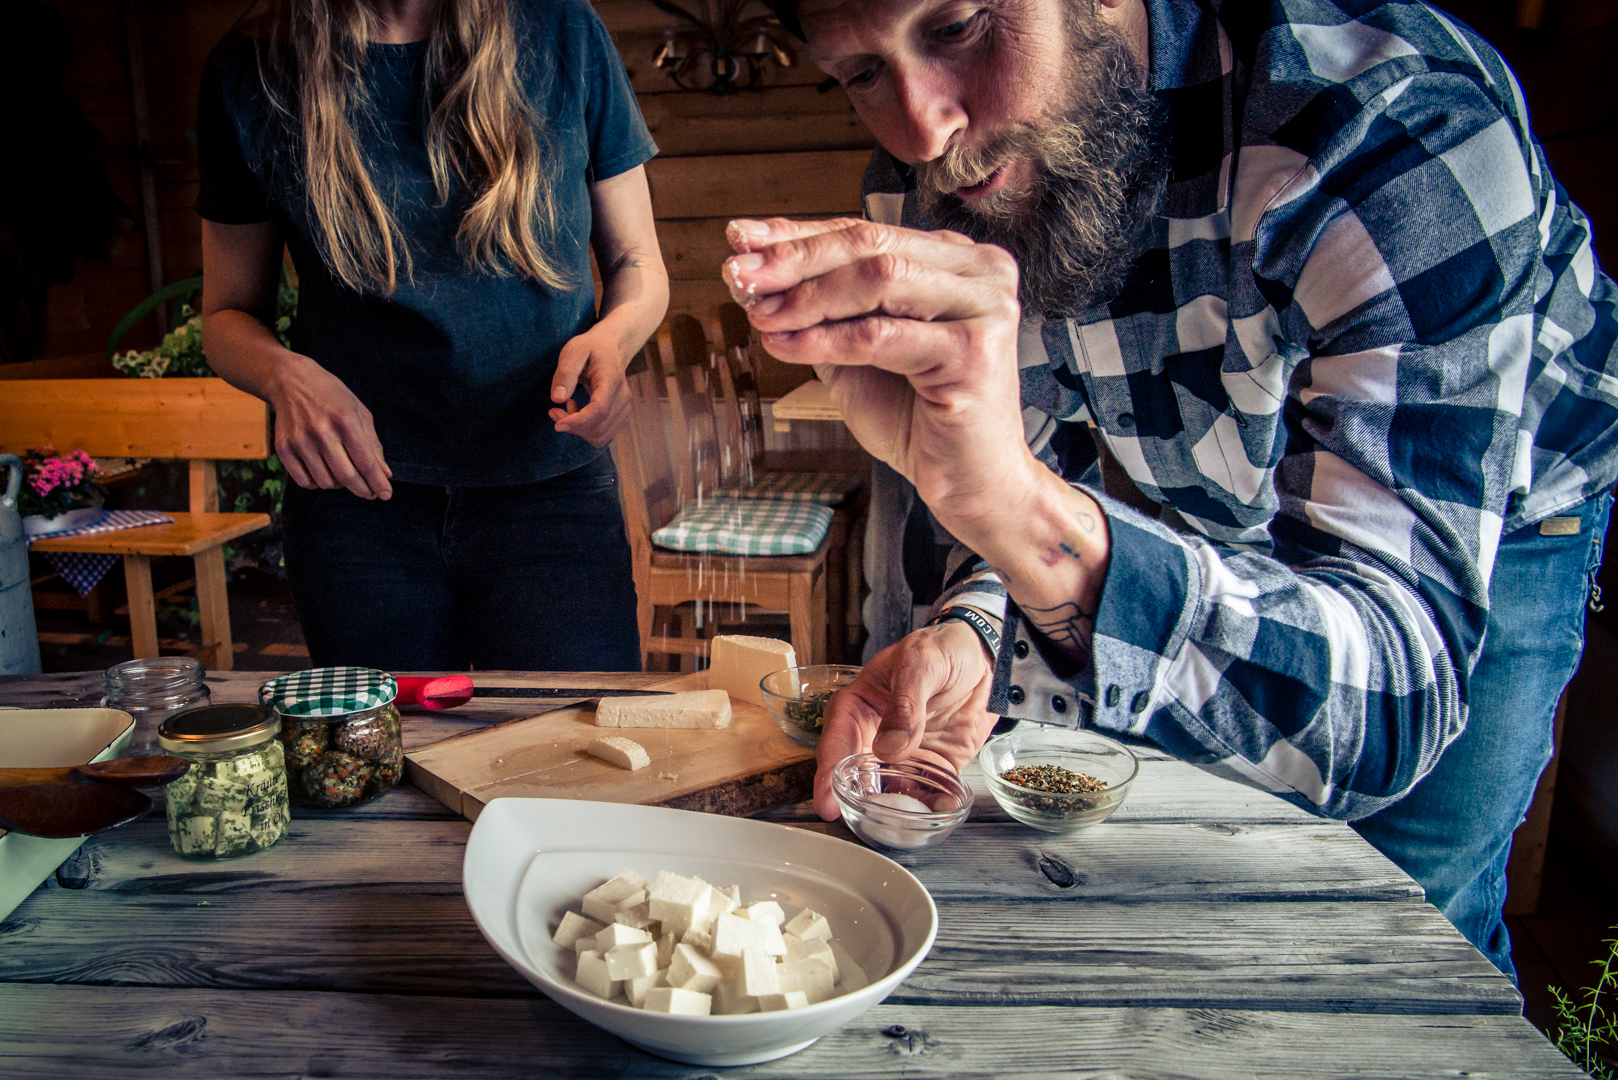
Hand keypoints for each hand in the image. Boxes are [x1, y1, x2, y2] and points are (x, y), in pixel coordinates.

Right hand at [268, 354, 391, 499]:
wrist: (292, 381)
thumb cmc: (332, 397)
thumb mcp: (359, 412)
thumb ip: (373, 444)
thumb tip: (384, 474)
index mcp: (344, 419)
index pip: (365, 461)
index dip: (377, 482)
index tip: (386, 494)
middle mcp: (321, 431)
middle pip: (346, 476)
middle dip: (363, 490)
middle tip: (371, 493)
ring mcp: (299, 440)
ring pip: (325, 482)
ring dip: (340, 485)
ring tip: (344, 473)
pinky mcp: (283, 448)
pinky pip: (304, 481)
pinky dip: (318, 483)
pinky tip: (324, 471)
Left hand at [549, 323, 632, 446]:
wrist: (610, 348)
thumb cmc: (589, 349)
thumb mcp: (573, 352)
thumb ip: (565, 374)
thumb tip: (557, 399)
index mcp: (611, 379)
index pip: (599, 409)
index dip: (579, 422)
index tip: (558, 426)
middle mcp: (623, 397)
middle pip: (598, 427)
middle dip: (572, 426)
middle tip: (554, 410)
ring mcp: (624, 409)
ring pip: (599, 436)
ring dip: (577, 429)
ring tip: (567, 407)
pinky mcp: (620, 417)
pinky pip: (601, 435)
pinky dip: (585, 430)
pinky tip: (577, 411)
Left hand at [723, 216, 1040, 533]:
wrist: (969, 484)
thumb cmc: (917, 419)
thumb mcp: (857, 351)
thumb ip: (820, 309)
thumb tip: (753, 268)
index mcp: (956, 259)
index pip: (865, 232)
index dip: (798, 233)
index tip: (740, 238)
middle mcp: (980, 271)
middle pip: (870, 246)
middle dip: (795, 258)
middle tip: (738, 272)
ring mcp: (984, 307)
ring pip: (876, 281)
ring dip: (806, 298)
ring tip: (760, 315)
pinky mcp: (975, 351)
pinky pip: (879, 336)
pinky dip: (824, 340)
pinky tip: (783, 345)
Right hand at [813, 620, 996, 820]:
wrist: (984, 656)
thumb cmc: (941, 648)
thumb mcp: (921, 664)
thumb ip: (906, 704)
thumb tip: (889, 748)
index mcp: (859, 705)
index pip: (836, 740)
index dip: (827, 773)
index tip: (827, 801)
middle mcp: (874, 736)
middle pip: (854, 774)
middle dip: (854, 800)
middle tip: (858, 821)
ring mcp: (904, 755)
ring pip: (888, 790)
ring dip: (890, 809)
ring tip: (896, 827)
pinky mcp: (933, 766)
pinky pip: (928, 792)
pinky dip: (931, 805)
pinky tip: (938, 814)